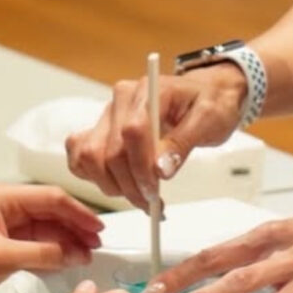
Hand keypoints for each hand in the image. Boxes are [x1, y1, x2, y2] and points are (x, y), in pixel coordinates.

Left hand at [0, 184, 103, 292]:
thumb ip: (41, 253)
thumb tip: (76, 253)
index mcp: (1, 197)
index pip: (50, 198)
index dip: (77, 212)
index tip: (97, 228)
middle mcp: (6, 206)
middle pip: (52, 210)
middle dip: (76, 226)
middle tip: (97, 243)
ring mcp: (7, 225)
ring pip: (49, 227)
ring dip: (69, 239)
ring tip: (88, 254)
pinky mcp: (8, 244)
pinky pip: (40, 242)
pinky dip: (56, 250)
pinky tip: (70, 258)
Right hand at [66, 63, 246, 210]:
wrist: (208, 94)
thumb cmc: (211, 103)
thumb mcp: (210, 120)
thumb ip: (183, 142)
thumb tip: (161, 170)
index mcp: (149, 90)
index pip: (132, 131)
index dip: (141, 167)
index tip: (155, 190)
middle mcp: (122, 99)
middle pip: (108, 150)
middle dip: (129, 184)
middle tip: (152, 202)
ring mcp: (108, 114)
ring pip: (90, 157)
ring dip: (111, 185)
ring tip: (139, 195)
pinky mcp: (101, 129)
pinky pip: (80, 156)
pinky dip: (94, 177)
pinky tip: (118, 185)